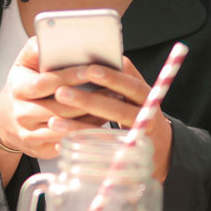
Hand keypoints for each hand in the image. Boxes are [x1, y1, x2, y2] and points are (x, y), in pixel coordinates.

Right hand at [0, 37, 108, 159]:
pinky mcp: (40, 150)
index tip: (92, 69)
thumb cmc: (22, 86)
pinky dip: (86, 132)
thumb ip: (36, 49)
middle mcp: (21, 114)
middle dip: (88, 99)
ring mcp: (30, 135)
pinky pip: (68, 142)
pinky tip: (102, 121)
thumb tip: (49, 38)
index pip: (46, 83)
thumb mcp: (23, 64)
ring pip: (66, 128)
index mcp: (18, 89)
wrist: (4, 121)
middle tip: (114, 88)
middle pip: (59, 109)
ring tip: (112, 104)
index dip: (70, 77)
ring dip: (92, 117)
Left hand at [50, 57, 173, 181]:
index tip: (89, 69)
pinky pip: (102, 151)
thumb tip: (84, 56)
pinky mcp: (127, 154)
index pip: (131, 84)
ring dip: (80, 126)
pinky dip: (81, 145)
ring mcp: (138, 136)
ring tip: (54, 121)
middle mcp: (145, 115)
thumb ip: (115, 76)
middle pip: (119, 109)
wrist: (157, 145)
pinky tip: (60, 143)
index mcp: (144, 94)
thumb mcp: (129, 90)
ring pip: (107, 133)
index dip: (112, 77)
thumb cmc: (132, 107)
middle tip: (61, 92)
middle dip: (89, 101)